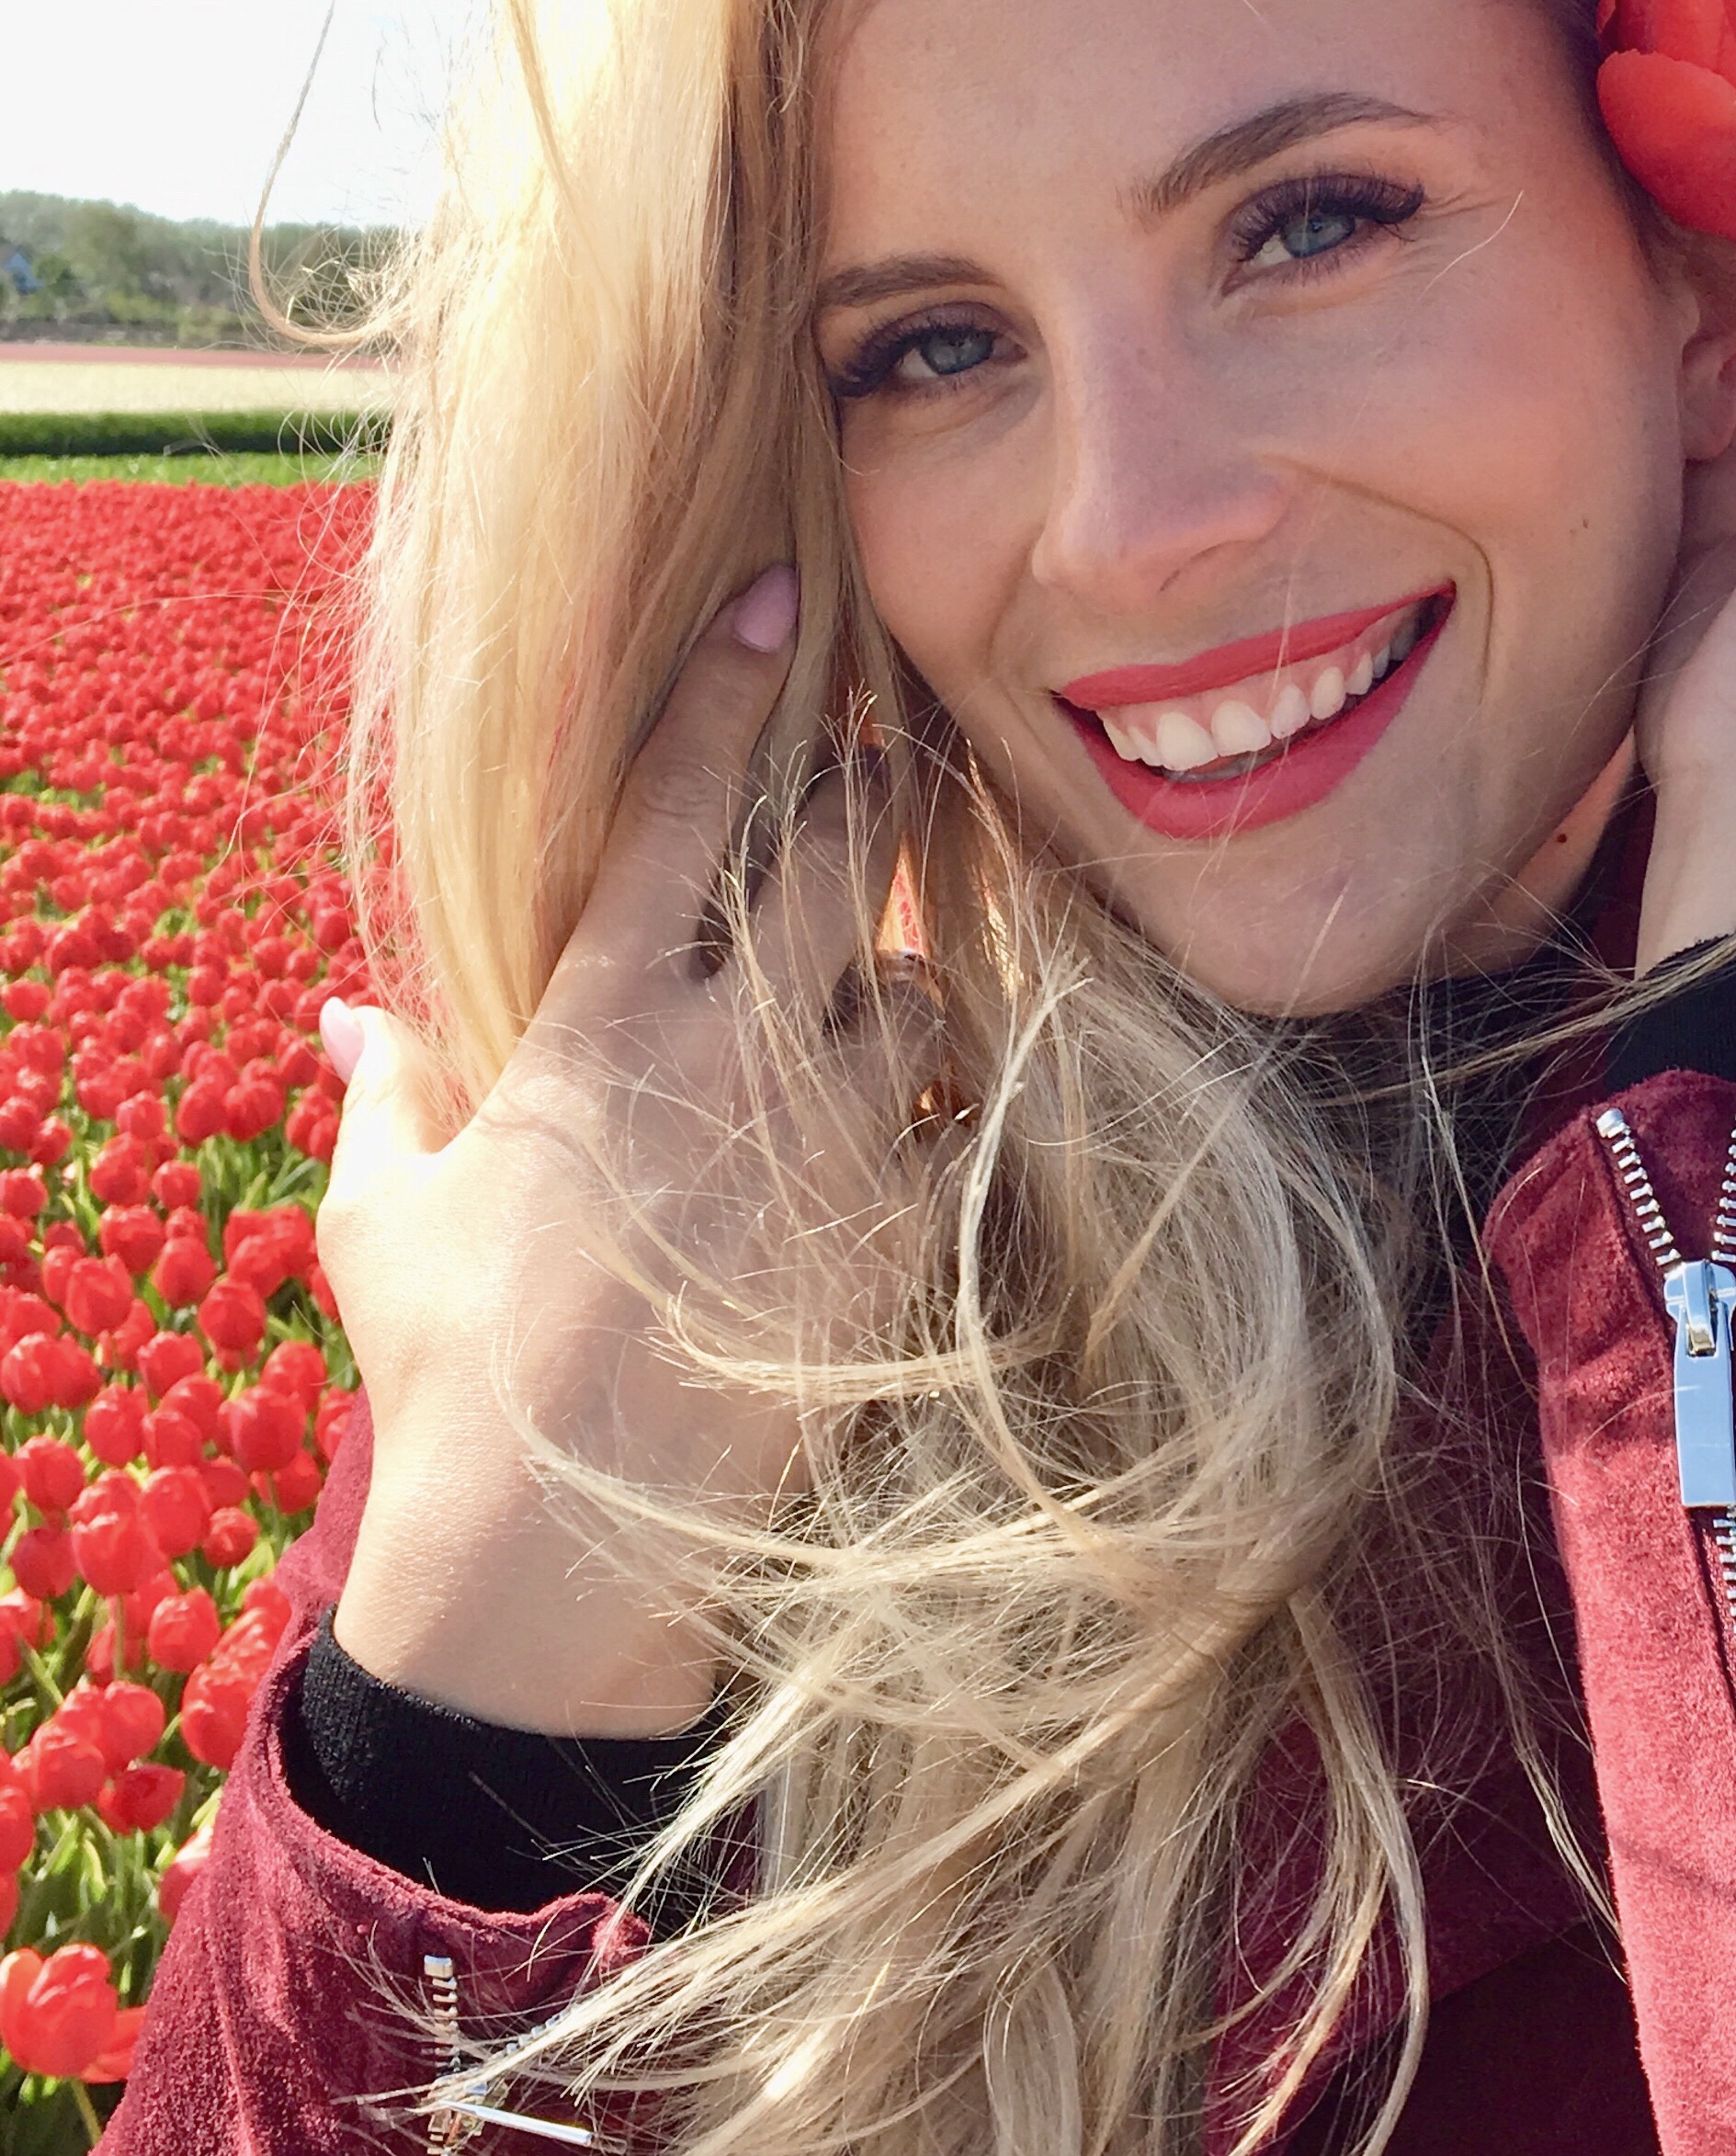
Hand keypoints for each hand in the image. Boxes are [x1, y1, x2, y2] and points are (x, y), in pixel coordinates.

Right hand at [321, 566, 911, 1733]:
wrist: (558, 1557)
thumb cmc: (451, 1372)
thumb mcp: (384, 1222)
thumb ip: (388, 1095)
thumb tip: (354, 1014)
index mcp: (596, 1030)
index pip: (673, 813)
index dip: (732, 692)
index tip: (784, 598)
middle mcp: (724, 1062)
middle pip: (838, 866)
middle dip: (871, 799)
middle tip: (887, 767)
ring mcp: (825, 1152)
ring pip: (923, 995)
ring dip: (914, 986)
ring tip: (884, 1011)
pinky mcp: (898, 1245)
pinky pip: (960, 1132)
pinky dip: (950, 1117)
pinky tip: (924, 1136)